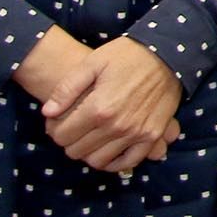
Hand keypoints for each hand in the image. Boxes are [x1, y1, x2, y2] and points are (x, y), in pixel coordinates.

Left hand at [40, 36, 185, 172]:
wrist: (168, 54)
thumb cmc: (127, 55)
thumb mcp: (92, 63)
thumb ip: (66, 88)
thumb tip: (48, 112)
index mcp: (98, 108)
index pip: (61, 136)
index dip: (55, 129)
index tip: (58, 120)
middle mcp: (116, 126)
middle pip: (77, 151)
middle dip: (69, 141)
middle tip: (73, 128)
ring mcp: (136, 133)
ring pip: (98, 161)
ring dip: (89, 152)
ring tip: (90, 137)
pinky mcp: (151, 135)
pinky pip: (128, 162)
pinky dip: (114, 161)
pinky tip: (108, 150)